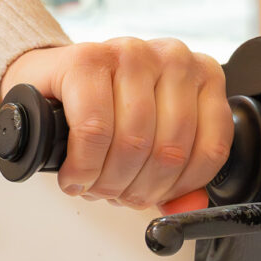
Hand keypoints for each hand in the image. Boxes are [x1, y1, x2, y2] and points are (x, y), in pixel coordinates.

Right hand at [1, 38, 232, 209]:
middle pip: (170, 150)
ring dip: (108, 181)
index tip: (154, 196)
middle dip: (138, 189)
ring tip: (94, 185)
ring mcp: (132, 53)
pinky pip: (94, 130)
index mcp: (203, 76)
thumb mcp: (154, 139)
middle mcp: (174, 58)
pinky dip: (83, 165)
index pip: (211, 148)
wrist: (49, 82)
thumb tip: (189, 206)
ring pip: (133, 142)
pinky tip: (76, 175)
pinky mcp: (87, 59)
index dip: (178, 187)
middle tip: (116, 194)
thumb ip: (179, 176)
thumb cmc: (106, 108)